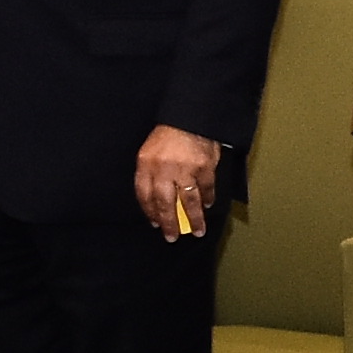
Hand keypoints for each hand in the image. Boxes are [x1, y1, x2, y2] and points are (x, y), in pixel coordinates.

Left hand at [134, 123, 224, 242]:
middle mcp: (164, 168)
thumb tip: (154, 200)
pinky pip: (206, 188)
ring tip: (197, 231)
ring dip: (194, 219)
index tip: (155, 223)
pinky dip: (208, 199)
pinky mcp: (204, 167)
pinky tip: (207, 205)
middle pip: (165, 203)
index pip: (144, 194)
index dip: (149, 212)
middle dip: (169, 223)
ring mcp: (186, 169)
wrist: (191, 115)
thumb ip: (150, 173)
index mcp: (147, 163)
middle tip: (172, 236)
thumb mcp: (149, 151)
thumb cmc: (169, 134)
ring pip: (189, 201)